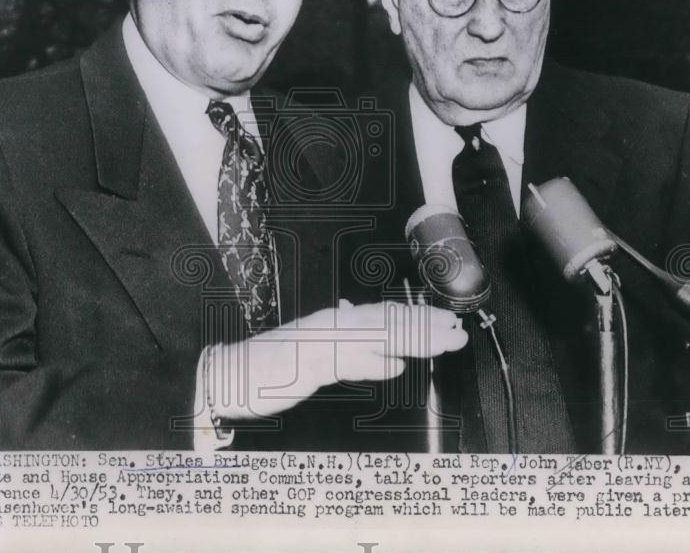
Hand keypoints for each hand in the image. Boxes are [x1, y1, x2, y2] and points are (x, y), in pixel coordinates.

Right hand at [208, 301, 466, 420]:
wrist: (230, 372)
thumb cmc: (274, 367)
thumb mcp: (324, 362)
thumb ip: (359, 360)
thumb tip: (393, 361)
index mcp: (336, 323)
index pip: (387, 317)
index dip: (420, 320)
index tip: (448, 322)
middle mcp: (331, 326)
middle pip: (388, 321)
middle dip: (427, 326)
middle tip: (459, 331)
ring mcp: (319, 343)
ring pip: (373, 337)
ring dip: (412, 340)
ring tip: (443, 342)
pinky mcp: (304, 363)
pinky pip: (342, 362)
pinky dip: (369, 365)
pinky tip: (393, 368)